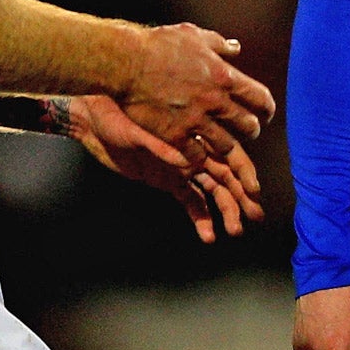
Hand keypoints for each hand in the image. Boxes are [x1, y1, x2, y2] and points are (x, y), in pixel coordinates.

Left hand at [60, 94, 263, 243]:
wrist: (93, 120)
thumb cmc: (116, 114)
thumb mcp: (136, 129)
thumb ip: (160, 146)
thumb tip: (185, 162)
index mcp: (193, 136)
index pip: (226, 156)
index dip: (242, 174)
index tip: (254, 192)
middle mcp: (193, 152)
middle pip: (226, 177)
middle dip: (241, 197)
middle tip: (255, 216)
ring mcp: (182, 168)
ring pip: (212, 191)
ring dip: (226, 210)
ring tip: (235, 230)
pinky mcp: (168, 181)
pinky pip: (190, 201)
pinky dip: (200, 217)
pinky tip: (209, 236)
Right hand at [120, 23, 276, 158]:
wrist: (126, 62)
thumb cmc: (158, 45)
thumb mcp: (194, 36)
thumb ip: (219, 44)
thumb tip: (236, 47)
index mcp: (224, 77)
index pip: (261, 99)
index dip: (266, 109)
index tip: (265, 113)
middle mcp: (215, 102)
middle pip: (248, 126)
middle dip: (251, 130)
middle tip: (247, 131)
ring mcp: (195, 120)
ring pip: (226, 145)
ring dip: (228, 147)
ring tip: (225, 146)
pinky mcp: (174, 135)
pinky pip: (195, 154)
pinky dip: (199, 156)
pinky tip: (197, 155)